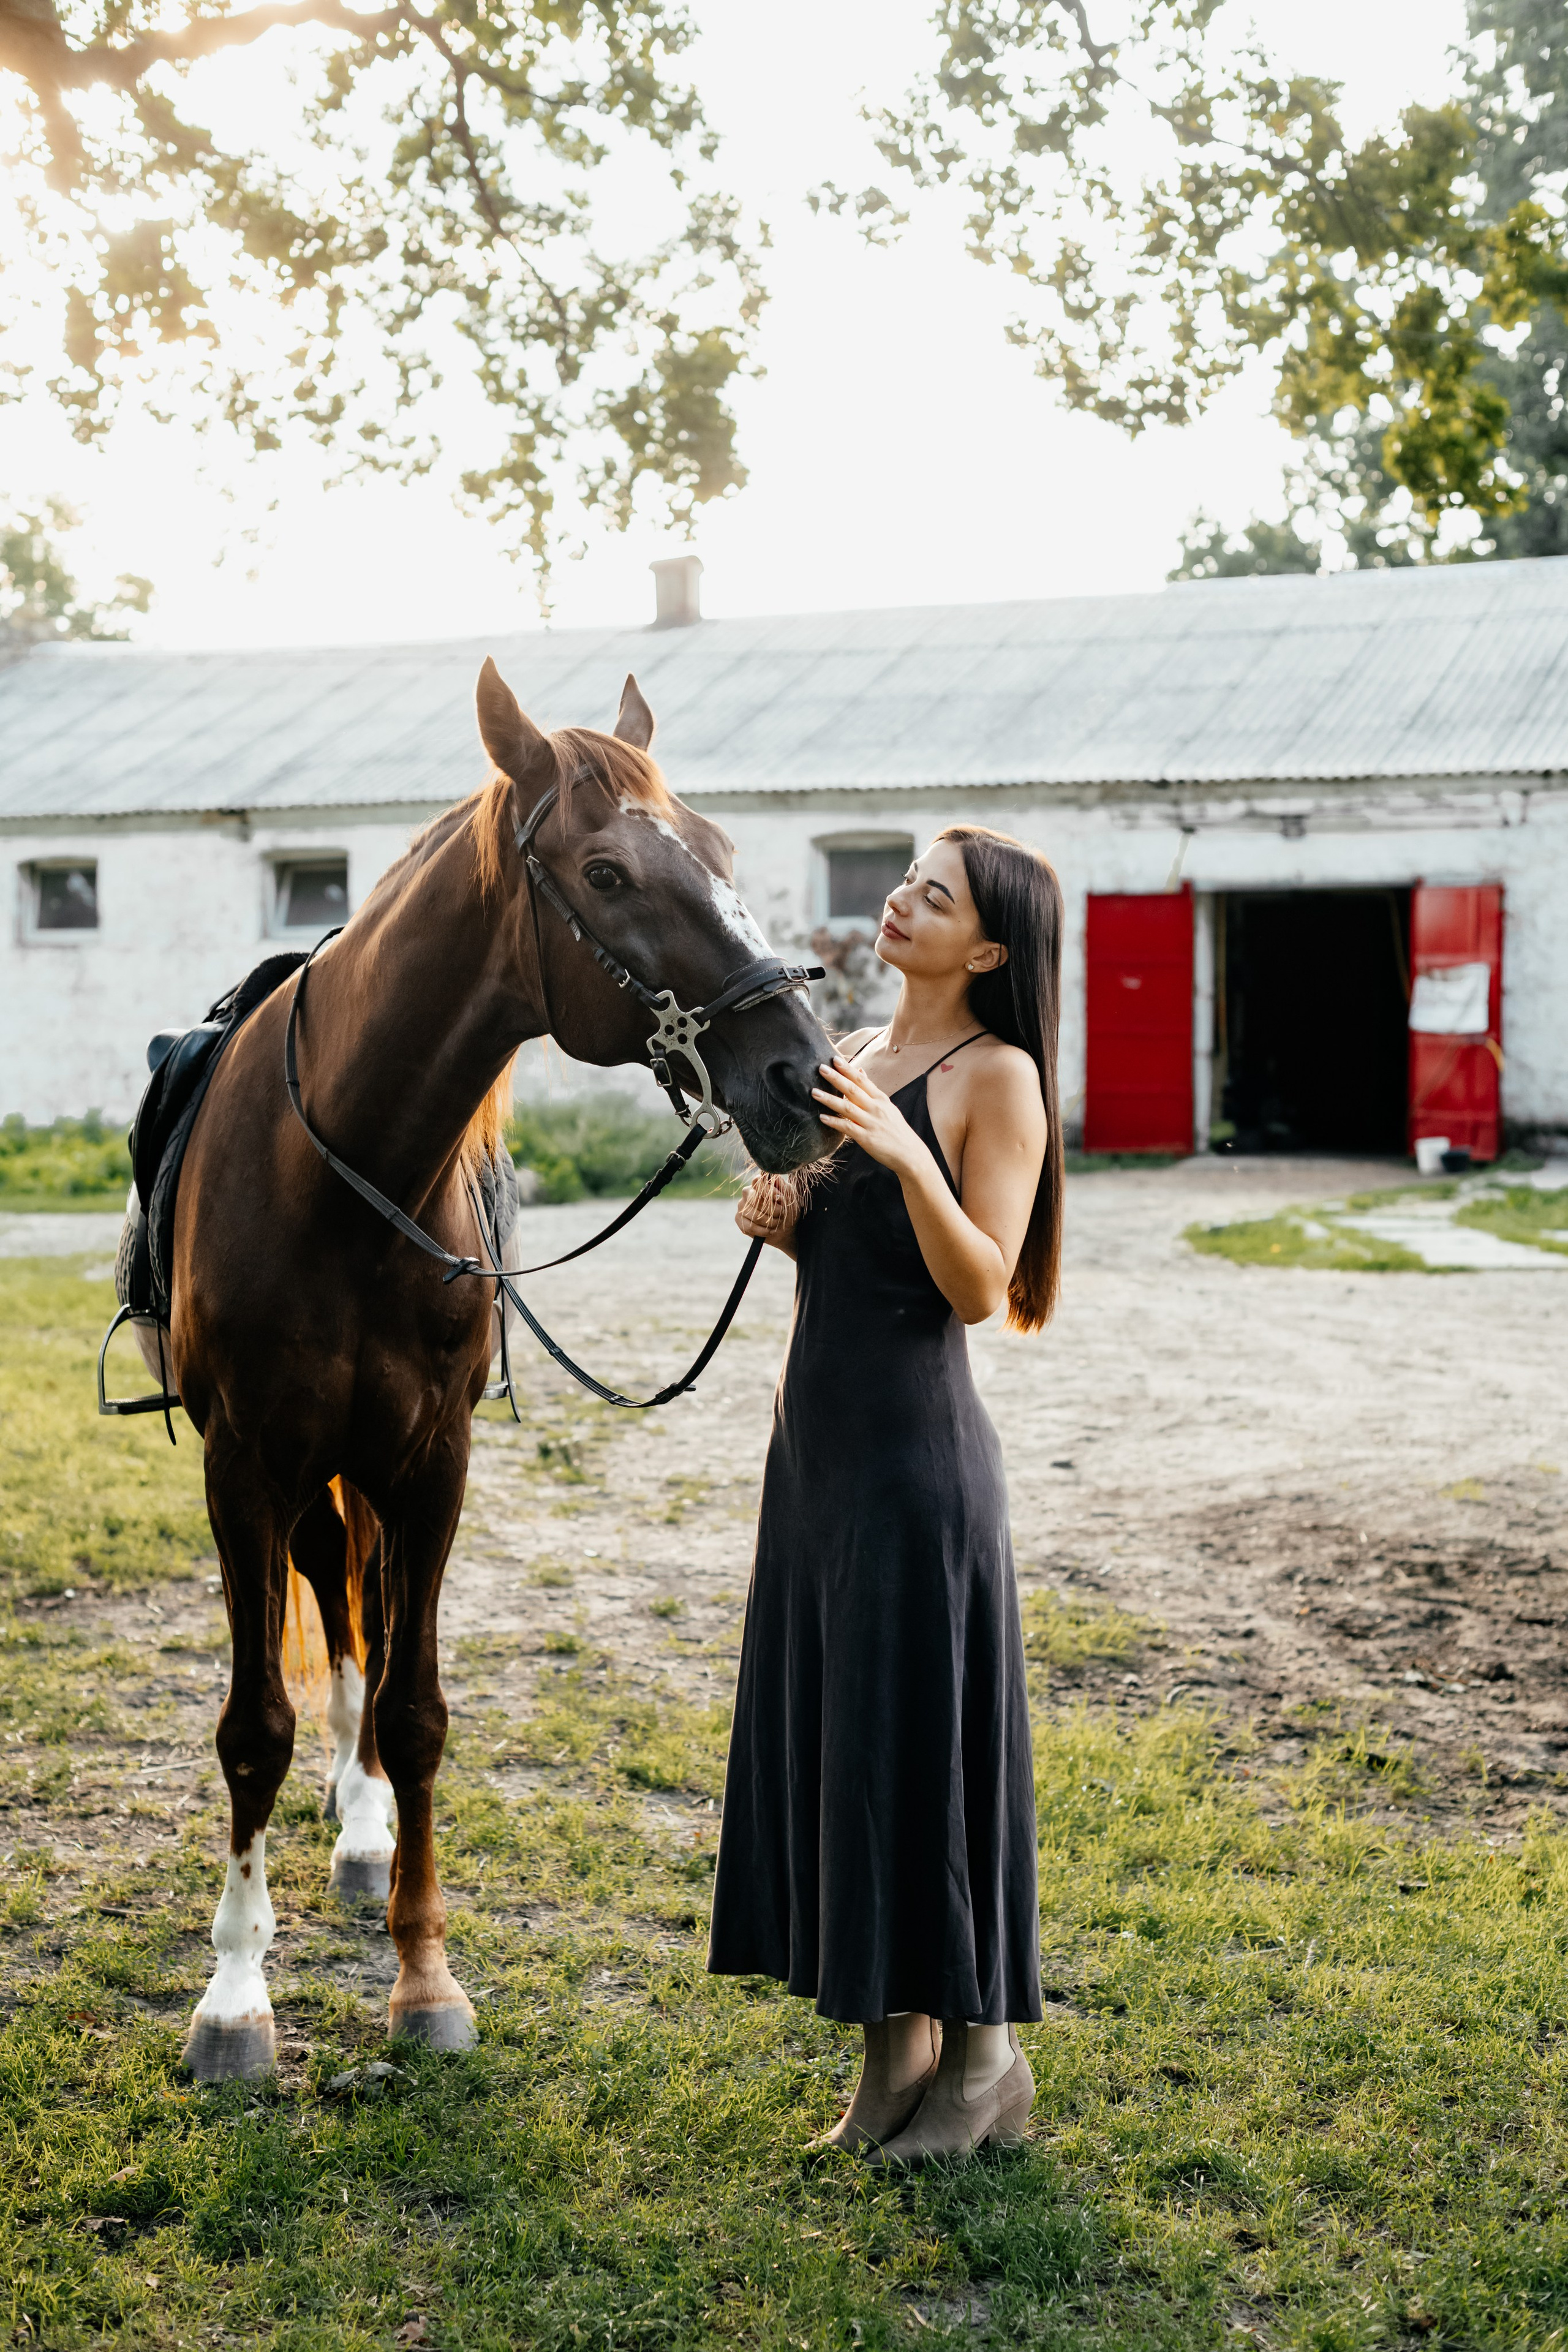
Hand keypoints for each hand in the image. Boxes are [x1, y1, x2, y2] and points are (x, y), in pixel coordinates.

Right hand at [735, 1174, 794, 1240]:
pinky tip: (770, 1230)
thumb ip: (782, 1185)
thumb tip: (773, 1178)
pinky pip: (750, 1227)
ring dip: (770, 1222)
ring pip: (754, 1216)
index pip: (758, 1182)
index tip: (779, 1198)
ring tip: (777, 1222)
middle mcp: (747, 1192)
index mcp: (759, 1183)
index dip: (768, 1190)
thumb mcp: (789, 1195)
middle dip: (774, 1210)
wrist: (786, 1228)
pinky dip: (763, 1231)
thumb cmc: (788, 1208)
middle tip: (782, 1213)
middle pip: (756, 1201)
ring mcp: (741, 1205)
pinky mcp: (739, 1219)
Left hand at [811, 1055, 923, 1175]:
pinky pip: (848, 1128)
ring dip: (829, 1099)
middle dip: (836, 1078)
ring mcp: (871, 1123)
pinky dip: (834, 1122)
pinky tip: (822, 1117)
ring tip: (814, 1092)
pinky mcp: (867, 1138)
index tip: (835, 1059)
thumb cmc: (896, 1129)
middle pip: (853, 1090)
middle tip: (821, 1068)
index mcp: (881, 1099)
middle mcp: (876, 1108)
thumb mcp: (886, 1106)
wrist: (909, 1153)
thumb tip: (860, 1070)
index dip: (848, 1069)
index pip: (862, 1080)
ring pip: (847, 1108)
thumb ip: (871, 1089)